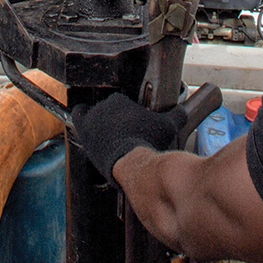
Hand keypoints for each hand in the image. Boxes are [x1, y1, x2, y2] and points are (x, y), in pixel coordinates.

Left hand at [71, 93, 186, 186]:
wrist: (130, 163)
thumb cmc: (147, 141)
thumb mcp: (167, 126)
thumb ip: (176, 114)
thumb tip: (183, 111)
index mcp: (118, 100)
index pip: (119, 99)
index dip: (126, 110)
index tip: (132, 120)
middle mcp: (101, 108)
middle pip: (105, 107)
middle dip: (113, 116)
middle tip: (122, 128)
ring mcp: (90, 122)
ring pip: (90, 113)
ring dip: (97, 119)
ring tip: (107, 130)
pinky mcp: (84, 136)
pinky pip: (78, 121)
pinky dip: (85, 124)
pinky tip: (91, 130)